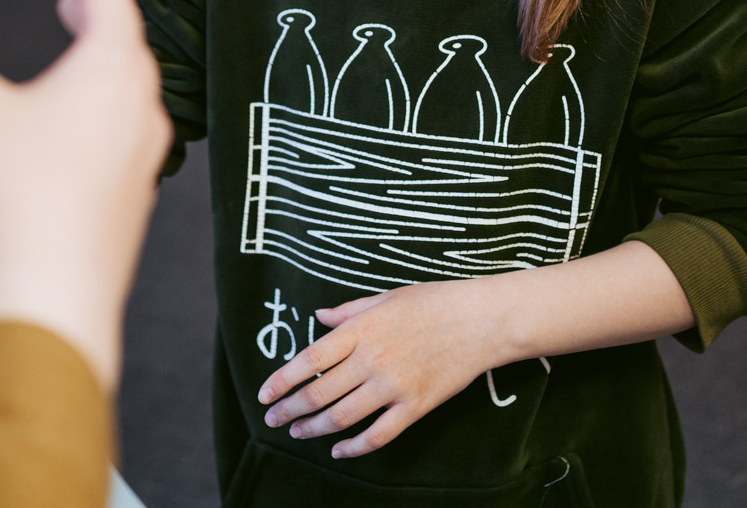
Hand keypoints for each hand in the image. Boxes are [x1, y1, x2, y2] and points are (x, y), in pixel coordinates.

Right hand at [0, 0, 170, 389]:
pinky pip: (121, 136)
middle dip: (91, 9)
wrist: (49, 305)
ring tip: (63, 58)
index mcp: (111, 72)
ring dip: (96, 62)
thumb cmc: (18, 208)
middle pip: (125, 39)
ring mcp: (142, 159)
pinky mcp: (130, 200)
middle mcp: (140, 111)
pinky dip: (94, 111)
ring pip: (127, 90)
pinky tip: (57, 134)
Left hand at [256, 280, 502, 457]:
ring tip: (298, 432)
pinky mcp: (416, 405)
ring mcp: (394, 385)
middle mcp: (373, 359)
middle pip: (320, 392)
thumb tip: (318, 318)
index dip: (282, 380)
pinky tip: (339, 450)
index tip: (264, 394)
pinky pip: (379, 434)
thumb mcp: (386, 297)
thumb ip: (348, 311)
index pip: (310, 359)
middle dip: (290, 409)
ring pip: (343, 416)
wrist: (482, 320)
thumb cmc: (434, 302)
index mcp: (362, 329)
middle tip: (273, 419)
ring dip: (315, 428)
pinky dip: (355, 447)